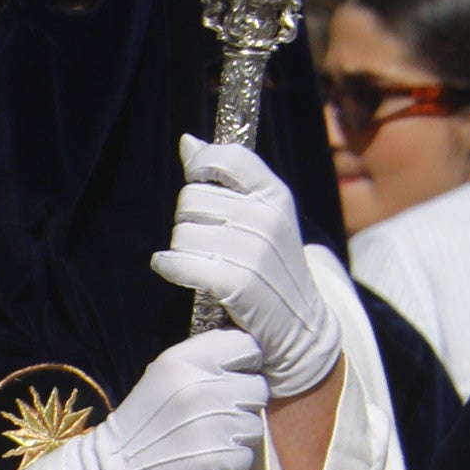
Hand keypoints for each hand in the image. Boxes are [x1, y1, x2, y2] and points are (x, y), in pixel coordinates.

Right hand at [38, 327, 268, 469]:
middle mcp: (201, 386)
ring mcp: (213, 423)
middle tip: (214, 418)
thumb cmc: (140, 424)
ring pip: (255, 424)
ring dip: (237, 437)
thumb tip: (245, 362)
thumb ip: (201, 364)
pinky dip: (231, 464)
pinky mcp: (219, 458)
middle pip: (257, 388)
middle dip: (241, 404)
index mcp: (184, 359)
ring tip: (207, 442)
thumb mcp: (162, 377)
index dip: (243, 364)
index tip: (229, 379)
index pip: (245, 345)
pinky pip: (247, 456)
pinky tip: (205, 462)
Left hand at [147, 137, 341, 398]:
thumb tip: (188, 141)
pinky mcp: (238, 282)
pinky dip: (170, 267)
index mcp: (274, 194)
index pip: (226, 156)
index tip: (200, 186)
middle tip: (205, 243)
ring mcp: (254, 250)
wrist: (299, 328)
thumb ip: (223, 179)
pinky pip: (181, 262)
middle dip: (187, 220)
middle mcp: (266, 216)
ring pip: (181, 232)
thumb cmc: (270, 268)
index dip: (201, 167)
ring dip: (180, 250)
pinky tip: (176, 271)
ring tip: (201, 264)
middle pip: (190, 197)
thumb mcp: (257, 218)